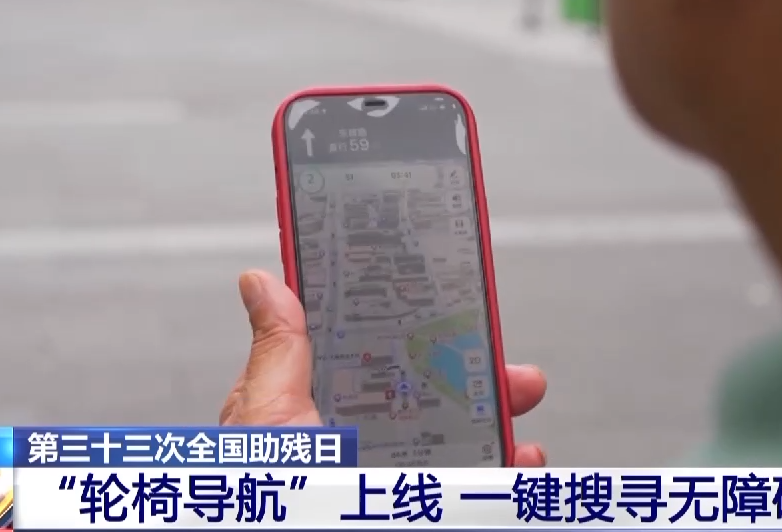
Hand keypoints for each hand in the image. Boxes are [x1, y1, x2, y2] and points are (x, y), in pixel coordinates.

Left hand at [221, 270, 548, 466]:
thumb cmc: (270, 494)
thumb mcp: (269, 411)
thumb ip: (278, 352)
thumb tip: (262, 284)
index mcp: (307, 407)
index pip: (359, 353)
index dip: (403, 327)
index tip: (444, 304)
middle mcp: (347, 440)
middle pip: (418, 389)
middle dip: (466, 368)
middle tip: (499, 358)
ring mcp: (380, 472)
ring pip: (450, 435)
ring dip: (495, 414)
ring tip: (519, 397)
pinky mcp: (415, 498)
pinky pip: (465, 481)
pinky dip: (501, 467)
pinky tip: (518, 458)